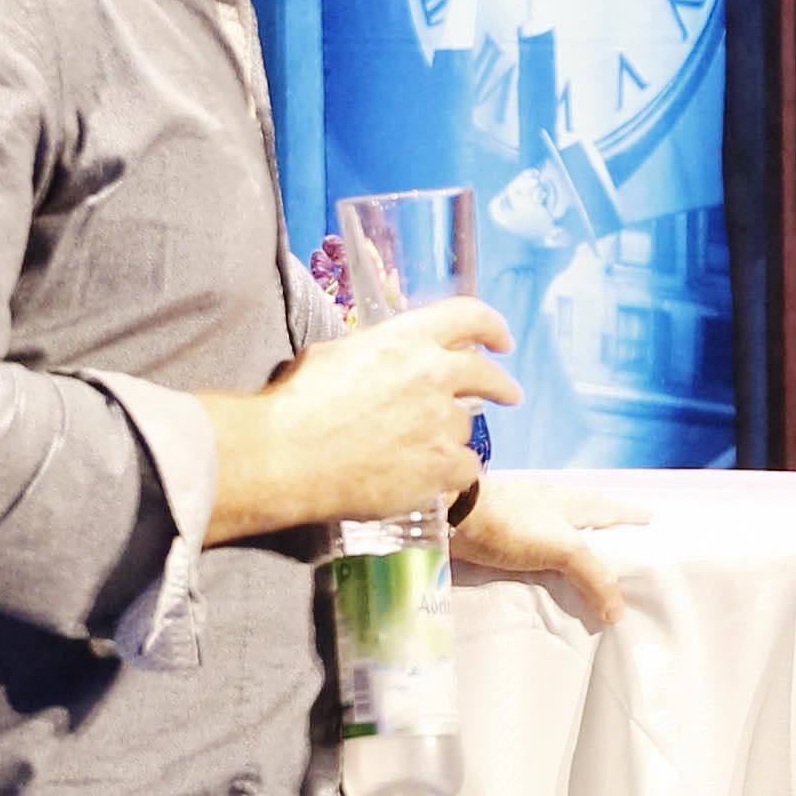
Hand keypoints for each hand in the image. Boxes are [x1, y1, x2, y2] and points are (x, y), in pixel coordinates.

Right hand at [205, 301, 515, 540]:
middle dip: (501, 385)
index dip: (491, 326)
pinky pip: (467, 469)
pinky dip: (453, 474)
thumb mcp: (335, 356)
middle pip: (485, 374)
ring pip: (466, 427)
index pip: (468, 316)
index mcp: (405, 339)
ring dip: (450, 437)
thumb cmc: (296, 406)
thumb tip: (387, 360)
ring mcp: (440, 421)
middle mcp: (432, 373)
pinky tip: (432, 479)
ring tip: (417, 453)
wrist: (286, 457)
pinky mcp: (441, 465)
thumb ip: (375, 353)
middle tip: (509, 394)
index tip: (501, 340)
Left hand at [449, 476, 626, 628]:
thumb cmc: (510, 523)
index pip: (607, 508)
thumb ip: (593, 576)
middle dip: (600, 518)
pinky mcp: (496, 532)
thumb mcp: (563, 548)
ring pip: (553, 523)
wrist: (450, 517)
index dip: (628, 514)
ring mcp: (519, 515)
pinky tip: (536, 563)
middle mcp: (545, 504)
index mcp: (567, 502)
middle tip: (617, 527)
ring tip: (581, 547)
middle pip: (582, 510)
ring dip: (568, 534)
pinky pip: (528, 543)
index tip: (647, 516)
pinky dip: (540, 551)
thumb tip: (618, 610)